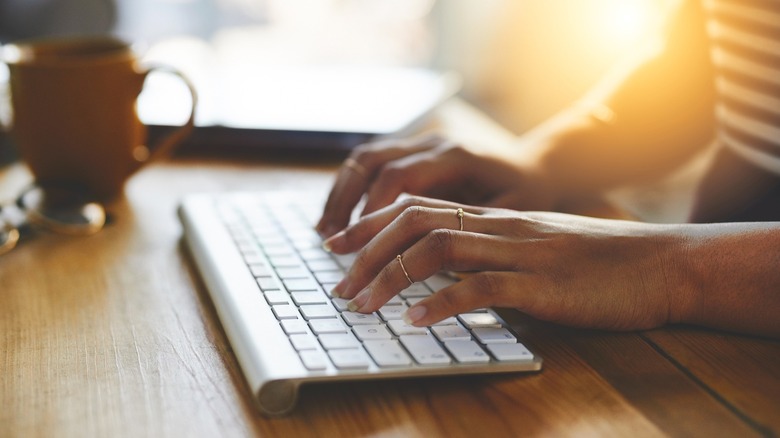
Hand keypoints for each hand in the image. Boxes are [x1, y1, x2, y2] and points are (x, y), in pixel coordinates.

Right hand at [316, 134, 556, 236]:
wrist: (537, 165)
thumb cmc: (527, 195)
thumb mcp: (511, 213)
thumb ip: (472, 228)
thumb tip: (432, 258)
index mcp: (456, 155)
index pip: (400, 177)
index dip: (374, 211)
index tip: (358, 247)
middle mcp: (432, 142)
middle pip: (372, 161)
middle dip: (346, 202)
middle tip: (330, 242)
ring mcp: (420, 142)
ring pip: (365, 159)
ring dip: (341, 194)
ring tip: (326, 232)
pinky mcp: (414, 151)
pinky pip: (371, 163)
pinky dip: (351, 189)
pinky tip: (342, 218)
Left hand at [324, 196, 691, 330]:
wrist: (659, 264)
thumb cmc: (598, 263)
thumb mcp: (536, 249)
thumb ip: (493, 254)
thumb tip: (448, 277)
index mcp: (495, 218)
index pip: (418, 207)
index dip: (372, 225)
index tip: (340, 246)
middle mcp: (498, 228)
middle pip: (414, 222)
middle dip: (367, 250)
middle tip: (337, 281)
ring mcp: (518, 253)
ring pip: (435, 251)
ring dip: (390, 277)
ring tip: (360, 304)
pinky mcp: (539, 284)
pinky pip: (478, 288)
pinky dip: (439, 304)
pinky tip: (415, 322)